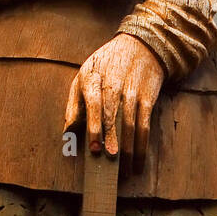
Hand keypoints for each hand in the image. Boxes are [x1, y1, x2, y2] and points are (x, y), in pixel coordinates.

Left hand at [64, 33, 165, 173]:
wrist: (141, 45)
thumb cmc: (105, 65)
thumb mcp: (83, 75)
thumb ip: (74, 104)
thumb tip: (67, 132)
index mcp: (93, 78)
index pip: (94, 104)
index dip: (94, 127)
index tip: (94, 148)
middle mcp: (114, 84)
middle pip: (113, 116)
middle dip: (112, 140)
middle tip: (110, 161)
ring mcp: (133, 90)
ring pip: (131, 124)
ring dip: (128, 148)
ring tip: (124, 169)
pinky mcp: (148, 97)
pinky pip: (145, 124)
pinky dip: (142, 145)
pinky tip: (138, 160)